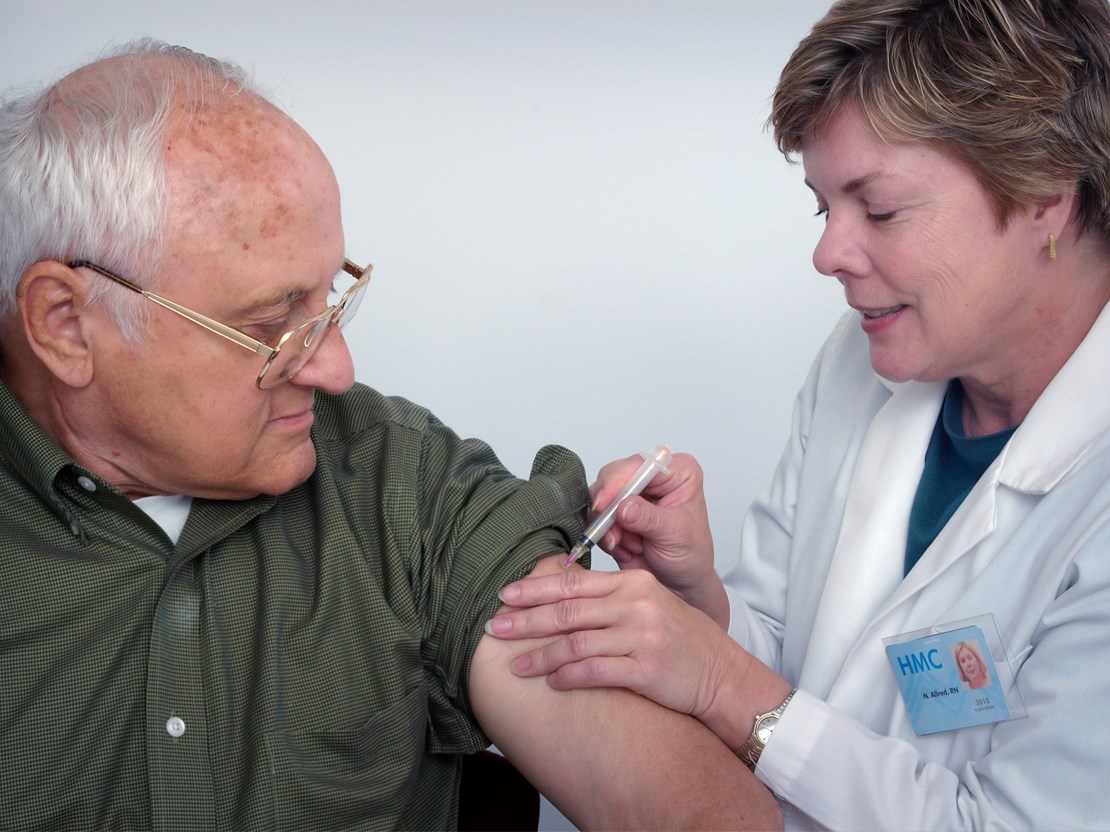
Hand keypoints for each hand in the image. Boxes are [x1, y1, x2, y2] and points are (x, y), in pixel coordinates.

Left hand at [486, 566, 741, 723]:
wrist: (721, 673)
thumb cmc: (682, 639)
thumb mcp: (649, 603)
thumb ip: (611, 596)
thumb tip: (563, 588)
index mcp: (633, 583)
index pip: (574, 582)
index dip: (536, 589)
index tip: (506, 595)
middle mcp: (636, 604)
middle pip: (568, 610)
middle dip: (526, 620)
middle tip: (495, 627)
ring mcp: (642, 636)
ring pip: (576, 642)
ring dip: (541, 655)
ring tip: (517, 666)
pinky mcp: (647, 669)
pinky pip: (596, 672)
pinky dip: (569, 677)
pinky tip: (552, 683)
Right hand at [591, 452, 726, 625]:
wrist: (679, 583)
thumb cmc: (690, 555)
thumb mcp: (675, 535)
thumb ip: (649, 519)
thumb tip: (624, 507)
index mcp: (678, 472)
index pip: (642, 464)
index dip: (620, 481)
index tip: (605, 504)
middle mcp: (652, 477)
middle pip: (614, 475)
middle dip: (609, 507)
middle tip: (612, 532)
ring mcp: (631, 493)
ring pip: (600, 496)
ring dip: (607, 525)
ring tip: (626, 545)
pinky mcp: (614, 511)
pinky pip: (595, 516)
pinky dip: (604, 535)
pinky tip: (624, 548)